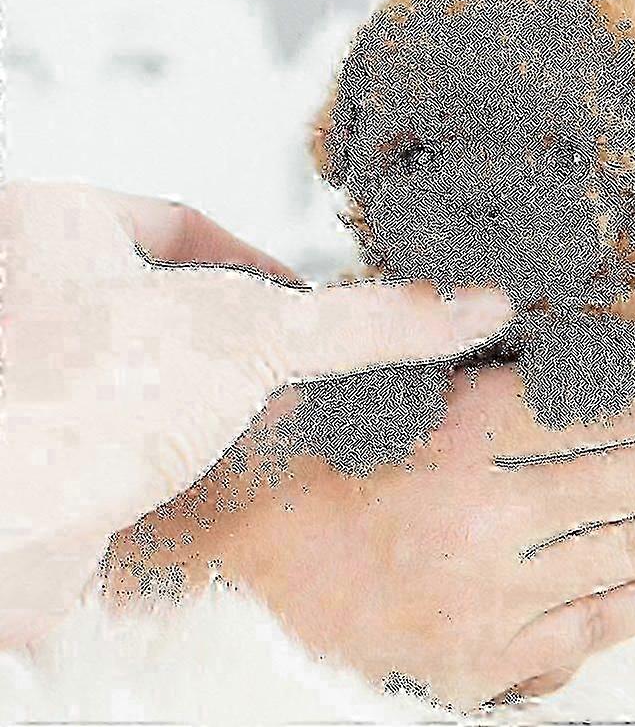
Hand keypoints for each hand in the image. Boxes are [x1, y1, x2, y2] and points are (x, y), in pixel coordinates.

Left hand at [0, 181, 511, 646]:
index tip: (300, 306)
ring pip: (142, 361)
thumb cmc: (86, 395)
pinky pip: (119, 421)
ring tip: (261, 410)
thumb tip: (475, 304)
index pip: (180, 221)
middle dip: (234, 327)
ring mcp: (24, 369)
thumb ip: (363, 322)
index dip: (254, 262)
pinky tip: (207, 461)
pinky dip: (170, 435)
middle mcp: (25, 289)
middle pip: (165, 291)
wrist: (0, 524)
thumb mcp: (251, 334)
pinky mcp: (33, 442)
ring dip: (205, 386)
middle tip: (291, 359)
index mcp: (54, 221)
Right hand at [231, 344, 634, 712]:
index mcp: (450, 437)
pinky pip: (601, 622)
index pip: (616, 406)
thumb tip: (571, 345)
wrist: (215, 560)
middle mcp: (481, 522)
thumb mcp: (366, 375)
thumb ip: (468, 361)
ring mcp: (487, 603)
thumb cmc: (289, 442)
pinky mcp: (481, 662)